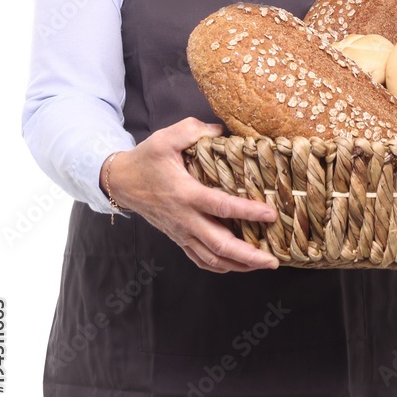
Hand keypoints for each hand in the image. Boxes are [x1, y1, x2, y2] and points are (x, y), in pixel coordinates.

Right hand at [101, 118, 278, 273]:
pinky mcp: (179, 238)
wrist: (122, 182)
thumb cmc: (146, 160)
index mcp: (186, 194)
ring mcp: (182, 232)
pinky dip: (221, 267)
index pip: (222, 206)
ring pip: (212, 258)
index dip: (248, 212)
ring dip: (239, 265)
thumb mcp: (166, 138)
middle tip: (274, 261)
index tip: (271, 214)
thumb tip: (220, 130)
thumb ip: (192, 130)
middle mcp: (186, 219)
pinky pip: (200, 260)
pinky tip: (237, 266)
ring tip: (262, 264)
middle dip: (249, 256)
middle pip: (220, 245)